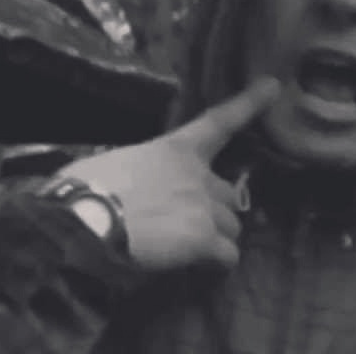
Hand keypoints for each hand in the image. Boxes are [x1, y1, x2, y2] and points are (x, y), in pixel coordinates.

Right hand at [57, 78, 280, 271]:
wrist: (85, 221)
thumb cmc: (82, 190)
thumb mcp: (110, 167)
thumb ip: (134, 173)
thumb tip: (123, 190)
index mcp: (172, 149)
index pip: (218, 122)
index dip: (248, 103)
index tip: (273, 86)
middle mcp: (195, 174)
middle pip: (227, 193)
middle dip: (213, 209)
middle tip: (184, 225)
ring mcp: (203, 207)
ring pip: (231, 227)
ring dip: (214, 238)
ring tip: (184, 250)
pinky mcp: (202, 240)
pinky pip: (227, 256)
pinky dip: (216, 264)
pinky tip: (198, 269)